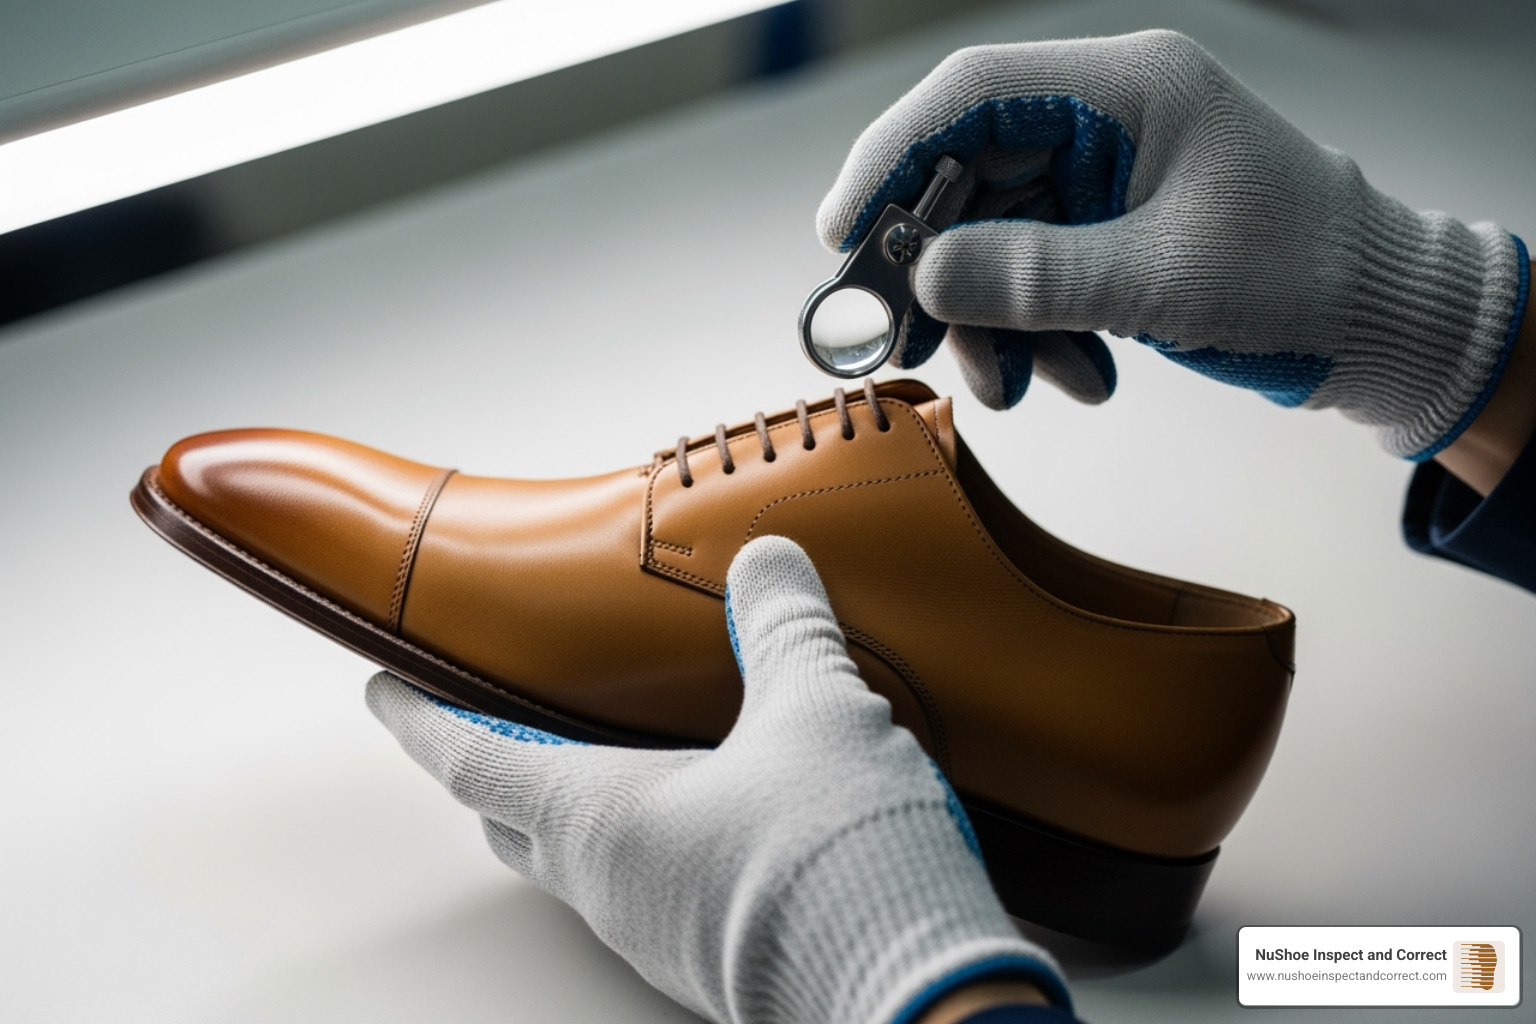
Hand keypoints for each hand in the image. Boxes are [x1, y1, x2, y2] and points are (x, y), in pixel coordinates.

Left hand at [368, 536, 1068, 1023]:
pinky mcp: (711, 960)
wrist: (915, 998)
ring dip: (572, 810)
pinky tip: (704, 820)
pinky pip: (647, 893)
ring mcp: (656, 935)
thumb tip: (769, 562)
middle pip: (513, 821)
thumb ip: (786, 628)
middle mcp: (611, 886)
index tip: (384, 688)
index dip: (420, 717)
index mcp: (602, 819)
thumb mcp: (818, 711)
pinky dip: (647, 844)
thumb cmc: (837, 862)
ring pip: (579, 865)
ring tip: (605, 760)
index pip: (472, 759)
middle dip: (490, 768)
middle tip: (489, 724)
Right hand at [818, 30, 1527, 458]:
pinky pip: (1035, 276)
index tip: (844, 230)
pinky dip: (1037, 333)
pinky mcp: (1111, 231)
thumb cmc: (1307, 275)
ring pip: (995, 238)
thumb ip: (1038, 276)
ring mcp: (1106, 178)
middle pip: (970, 174)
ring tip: (1019, 386)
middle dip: (941, 269)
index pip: (972, 92)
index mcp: (1129, 89)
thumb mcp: (1163, 280)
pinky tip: (1075, 379)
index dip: (891, 154)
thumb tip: (925, 274)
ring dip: (993, 321)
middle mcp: (1107, 121)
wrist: (1385, 323)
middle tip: (916, 341)